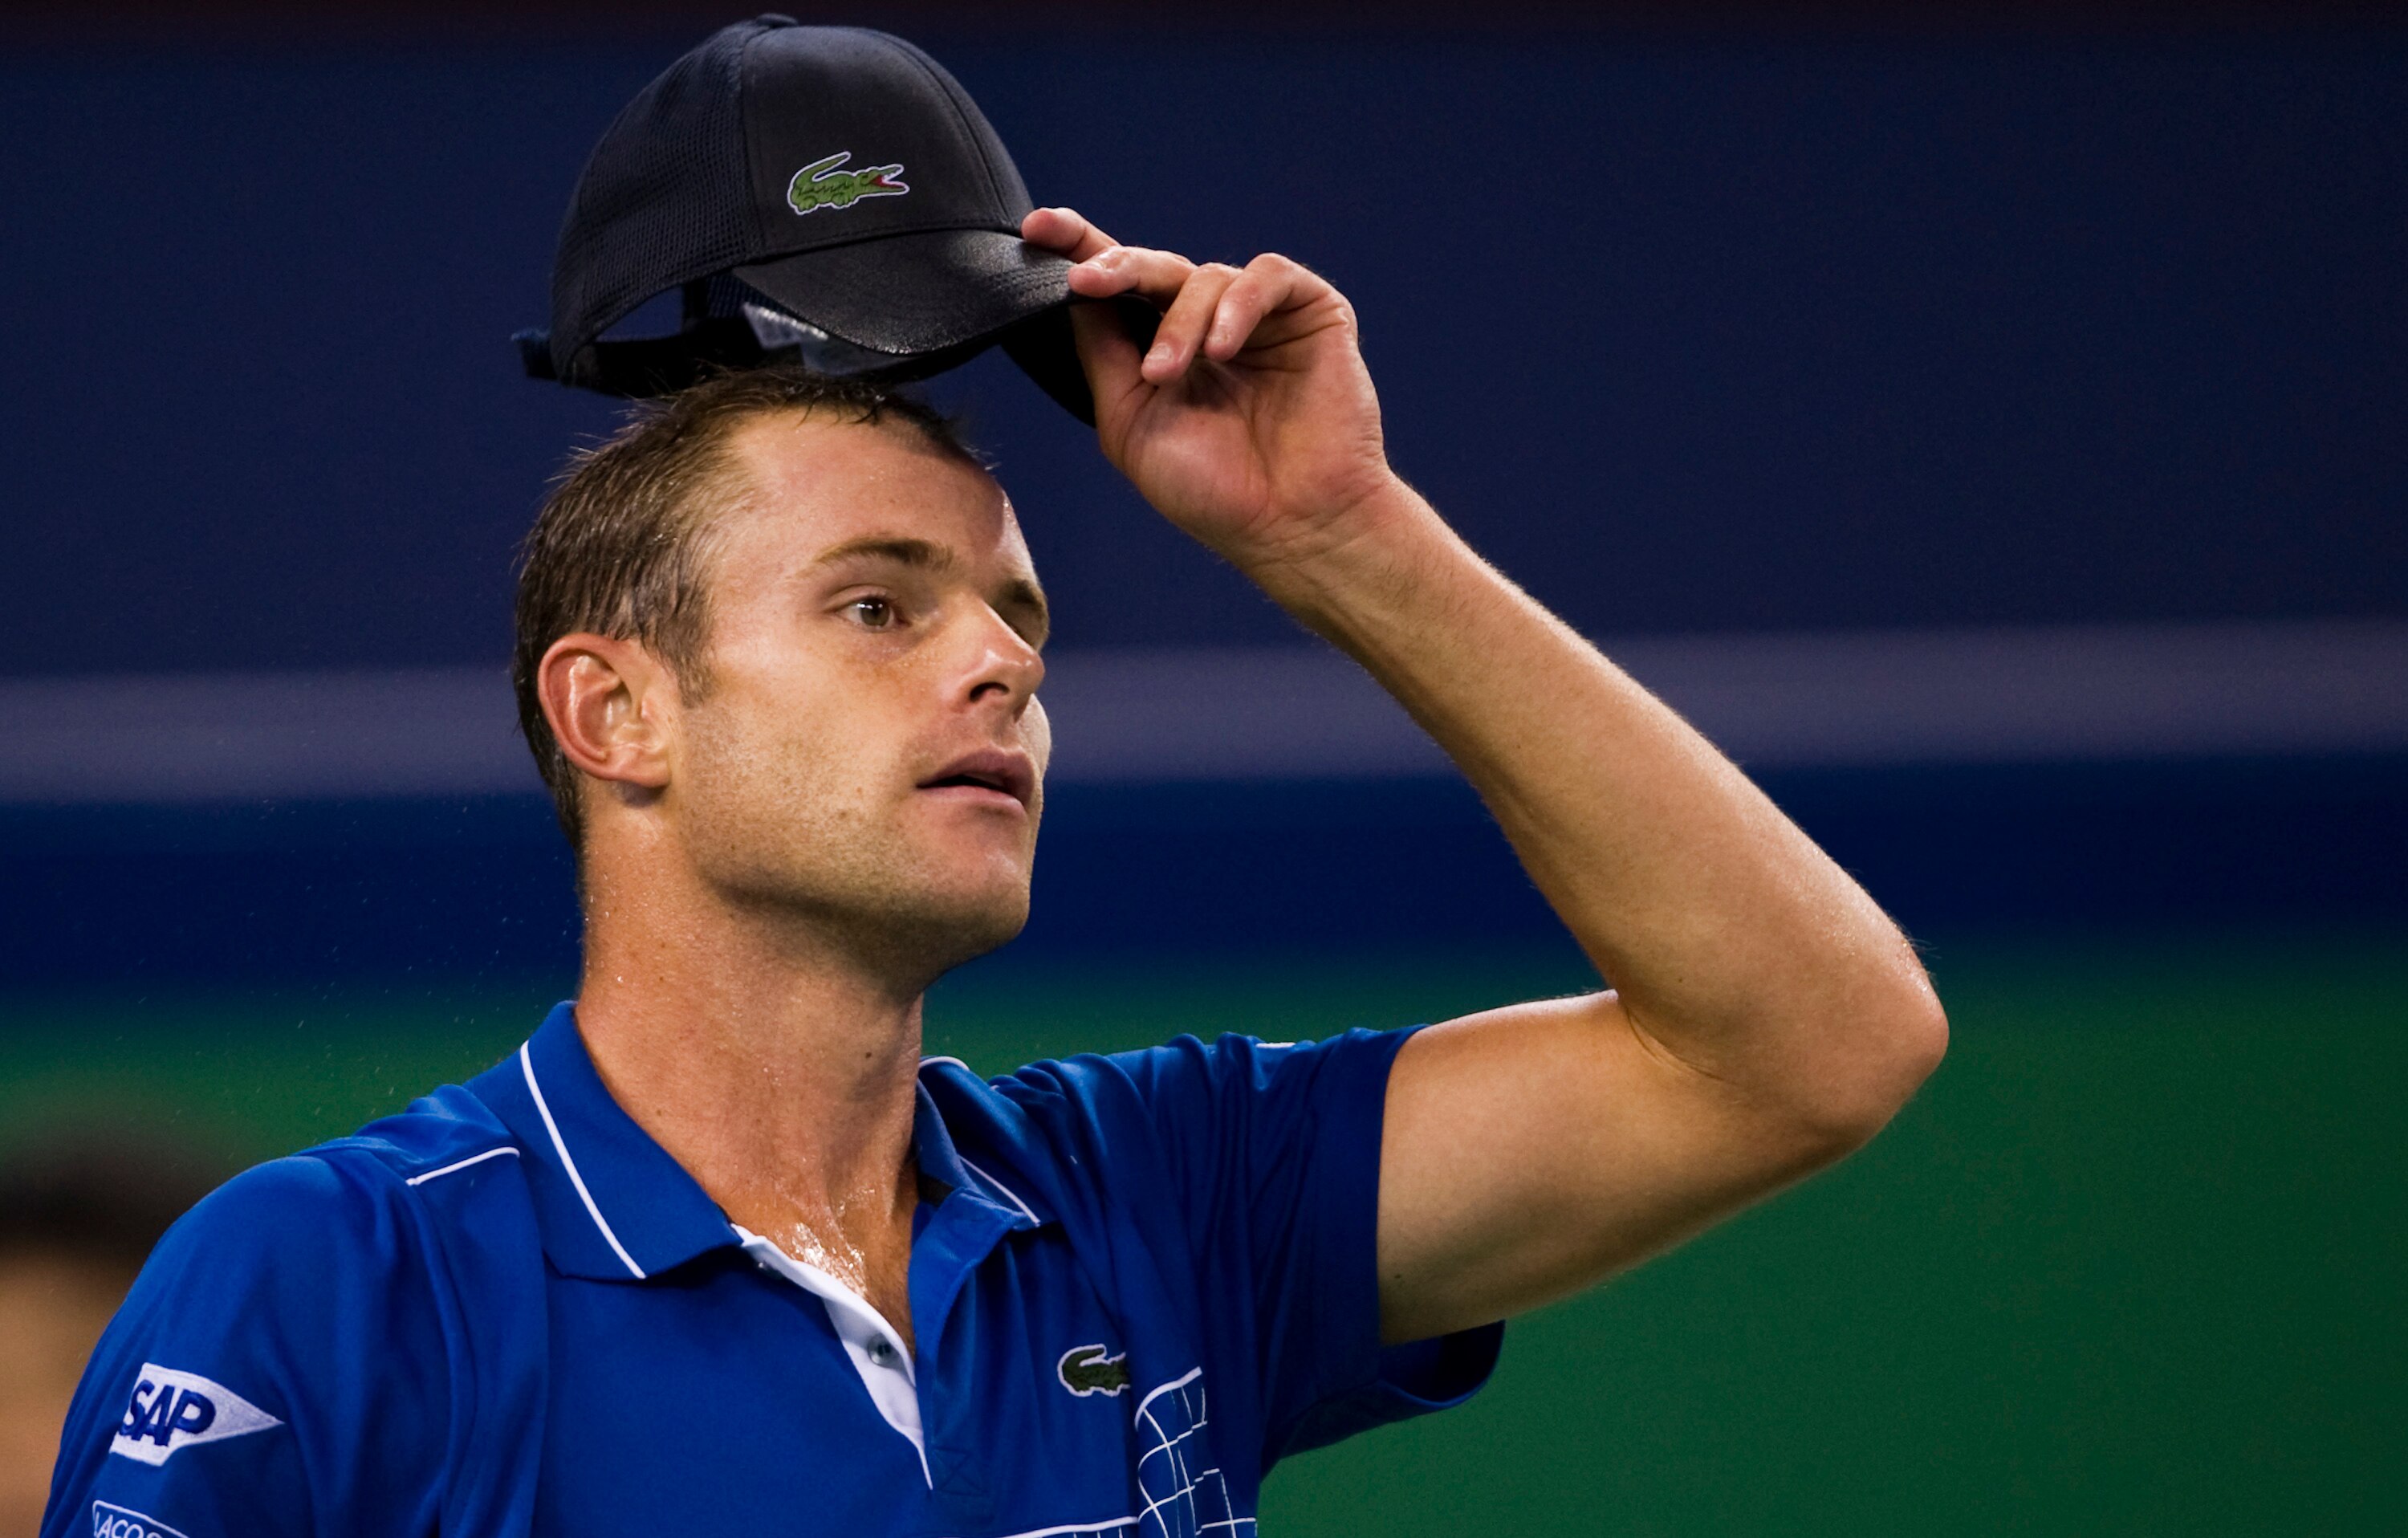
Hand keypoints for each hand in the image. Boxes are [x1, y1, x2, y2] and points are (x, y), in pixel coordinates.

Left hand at [1022, 208, 1405, 576]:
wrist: (1291, 527)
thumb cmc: (1214, 491)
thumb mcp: (1130, 423)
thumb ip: (1103, 356)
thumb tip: (1074, 293)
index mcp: (1166, 349)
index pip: (1120, 287)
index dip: (1080, 249)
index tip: (1036, 229)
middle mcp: (1211, 325)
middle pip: (1155, 267)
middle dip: (1116, 268)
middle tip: (1086, 282)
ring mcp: (1261, 318)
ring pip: (1205, 276)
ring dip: (1178, 322)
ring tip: (1167, 374)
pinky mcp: (1312, 312)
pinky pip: (1267, 276)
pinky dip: (1237, 306)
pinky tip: (1221, 350)